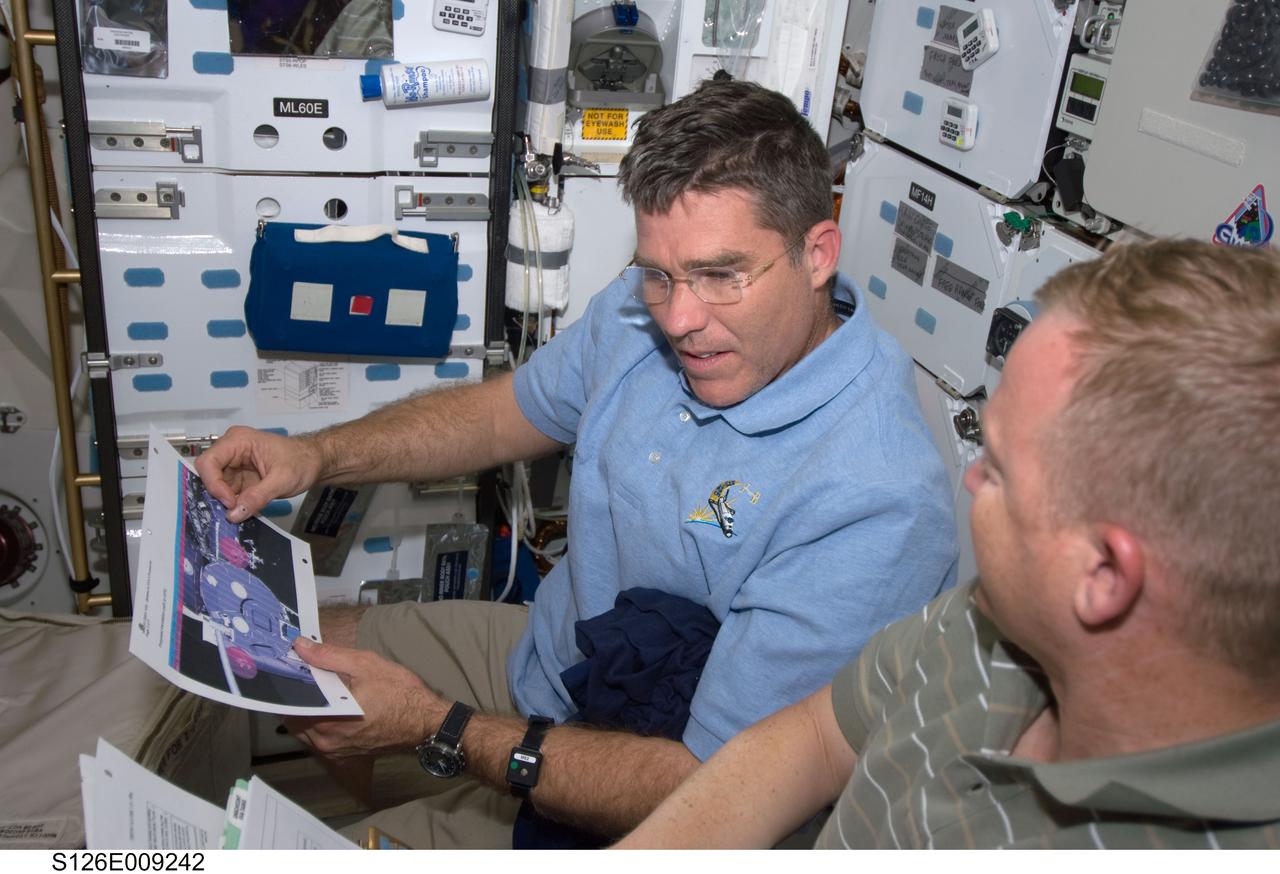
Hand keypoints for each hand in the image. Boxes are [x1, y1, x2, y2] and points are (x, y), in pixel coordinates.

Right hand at [195, 426, 323, 522]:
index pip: (209, 462)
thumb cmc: (302, 460)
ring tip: (240, 513)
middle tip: (233, 511)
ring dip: (225, 502)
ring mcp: (234, 465)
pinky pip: (227, 494)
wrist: (314, 462)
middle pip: (208, 475)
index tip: (229, 502)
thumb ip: (258, 496)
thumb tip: (234, 514)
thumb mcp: (282, 480)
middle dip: (218, 495)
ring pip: (216, 487)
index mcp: (238, 441)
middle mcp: (231, 451)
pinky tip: (243, 511)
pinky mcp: (239, 479)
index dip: (213, 484)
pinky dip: (233, 505)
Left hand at [284, 637, 449, 757]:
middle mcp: (325, 742)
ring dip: (305, 711)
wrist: (427, 721)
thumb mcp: (366, 665)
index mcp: (327, 721)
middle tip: (302, 675)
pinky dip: (318, 722)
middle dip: (294, 698)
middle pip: (293, 719)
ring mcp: (334, 752)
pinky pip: (319, 738)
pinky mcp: (344, 755)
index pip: (289, 705)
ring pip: (304, 730)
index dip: (285, 685)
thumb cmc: (401, 693)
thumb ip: (329, 656)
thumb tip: (300, 646)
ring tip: (316, 688)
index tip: (288, 668)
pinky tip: (330, 705)